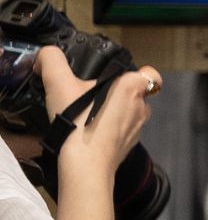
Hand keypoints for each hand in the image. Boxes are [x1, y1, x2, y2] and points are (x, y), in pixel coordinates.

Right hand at [42, 47, 157, 184]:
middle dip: (116, 94)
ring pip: (129, 114)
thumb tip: (47, 54)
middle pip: (135, 93)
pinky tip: (90, 133)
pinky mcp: (130, 146)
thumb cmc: (77, 122)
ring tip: (87, 116)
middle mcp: (142, 106)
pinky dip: (110, 132)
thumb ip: (52, 61)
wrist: (85, 165)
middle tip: (91, 97)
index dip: (136, 73)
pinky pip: (122, 133)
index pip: (149, 73)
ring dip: (113, 113)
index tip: (115, 79)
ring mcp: (138, 128)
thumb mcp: (58, 83)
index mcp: (132, 86)